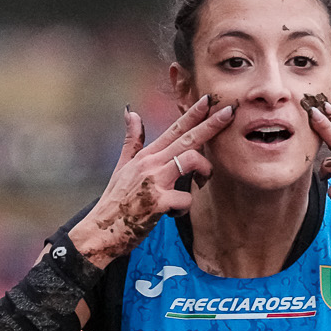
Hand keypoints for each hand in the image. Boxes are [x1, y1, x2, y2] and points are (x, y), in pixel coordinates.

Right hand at [67, 97, 236, 267]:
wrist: (101, 230)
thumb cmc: (115, 202)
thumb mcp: (122, 167)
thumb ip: (132, 140)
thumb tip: (130, 112)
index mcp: (146, 156)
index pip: (174, 130)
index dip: (192, 114)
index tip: (208, 100)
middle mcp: (151, 164)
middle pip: (188, 139)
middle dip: (211, 125)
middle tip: (229, 112)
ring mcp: (154, 182)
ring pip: (191, 161)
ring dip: (204, 171)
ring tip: (203, 182)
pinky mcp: (158, 202)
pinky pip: (186, 198)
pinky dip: (184, 208)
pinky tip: (174, 212)